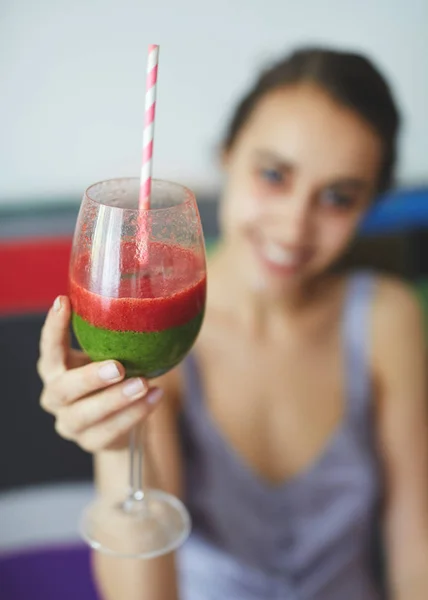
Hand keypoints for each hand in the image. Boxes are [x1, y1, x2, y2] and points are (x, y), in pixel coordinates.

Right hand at [38, 296, 161, 451]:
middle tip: (118, 367)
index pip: (49, 348)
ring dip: (116, 399)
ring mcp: (70, 423)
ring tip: (144, 384)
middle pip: (63, 388)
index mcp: (56, 369)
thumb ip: (115, 339)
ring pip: (86, 414)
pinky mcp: (90, 442)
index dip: (53, 328)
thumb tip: (149, 307)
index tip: (63, 302)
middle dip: (89, 378)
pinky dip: (135, 413)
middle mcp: (56, 397)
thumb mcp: (109, 356)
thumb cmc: (114, 379)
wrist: (122, 423)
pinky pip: (111, 430)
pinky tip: (155, 397)